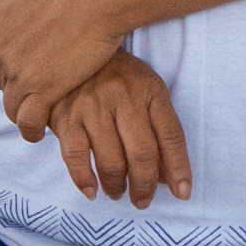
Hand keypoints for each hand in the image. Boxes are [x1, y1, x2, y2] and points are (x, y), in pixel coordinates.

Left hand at [0, 0, 123, 141]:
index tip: (9, 82)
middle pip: (1, 85)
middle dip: (15, 92)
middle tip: (33, 97)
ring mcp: (18, 73)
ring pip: (12, 107)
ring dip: (22, 115)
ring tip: (35, 120)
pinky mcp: (43, 89)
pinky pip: (28, 120)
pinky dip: (32, 129)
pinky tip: (40, 133)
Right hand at [43, 50, 191, 207]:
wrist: (66, 45)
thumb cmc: (113, 75)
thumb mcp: (144, 90)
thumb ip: (157, 129)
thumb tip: (165, 177)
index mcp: (148, 89)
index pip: (171, 136)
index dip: (179, 169)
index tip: (181, 193)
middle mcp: (122, 97)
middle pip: (142, 153)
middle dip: (145, 185)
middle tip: (142, 201)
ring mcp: (91, 106)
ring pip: (111, 159)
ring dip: (116, 185)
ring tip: (117, 193)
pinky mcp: (64, 114)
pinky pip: (75, 155)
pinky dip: (83, 178)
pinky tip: (90, 190)